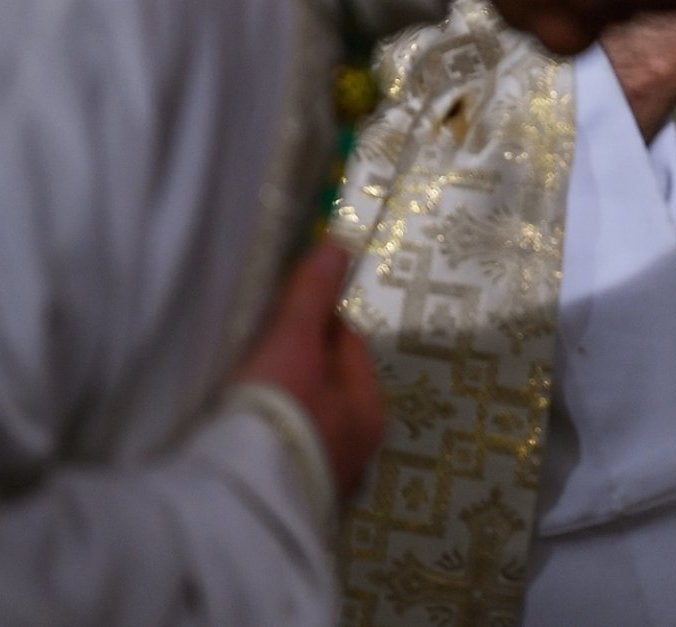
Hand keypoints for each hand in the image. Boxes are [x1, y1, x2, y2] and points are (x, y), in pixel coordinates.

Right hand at [229, 242, 383, 497]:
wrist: (231, 505)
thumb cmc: (273, 416)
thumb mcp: (292, 344)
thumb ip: (312, 296)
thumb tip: (340, 245)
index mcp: (368, 409)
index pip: (347, 344)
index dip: (315, 318)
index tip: (278, 308)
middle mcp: (354, 447)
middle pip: (324, 383)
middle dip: (294, 361)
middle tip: (253, 346)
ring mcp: (319, 477)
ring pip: (300, 418)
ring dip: (276, 401)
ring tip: (236, 388)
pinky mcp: (282, 498)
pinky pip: (275, 450)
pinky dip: (259, 434)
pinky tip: (231, 431)